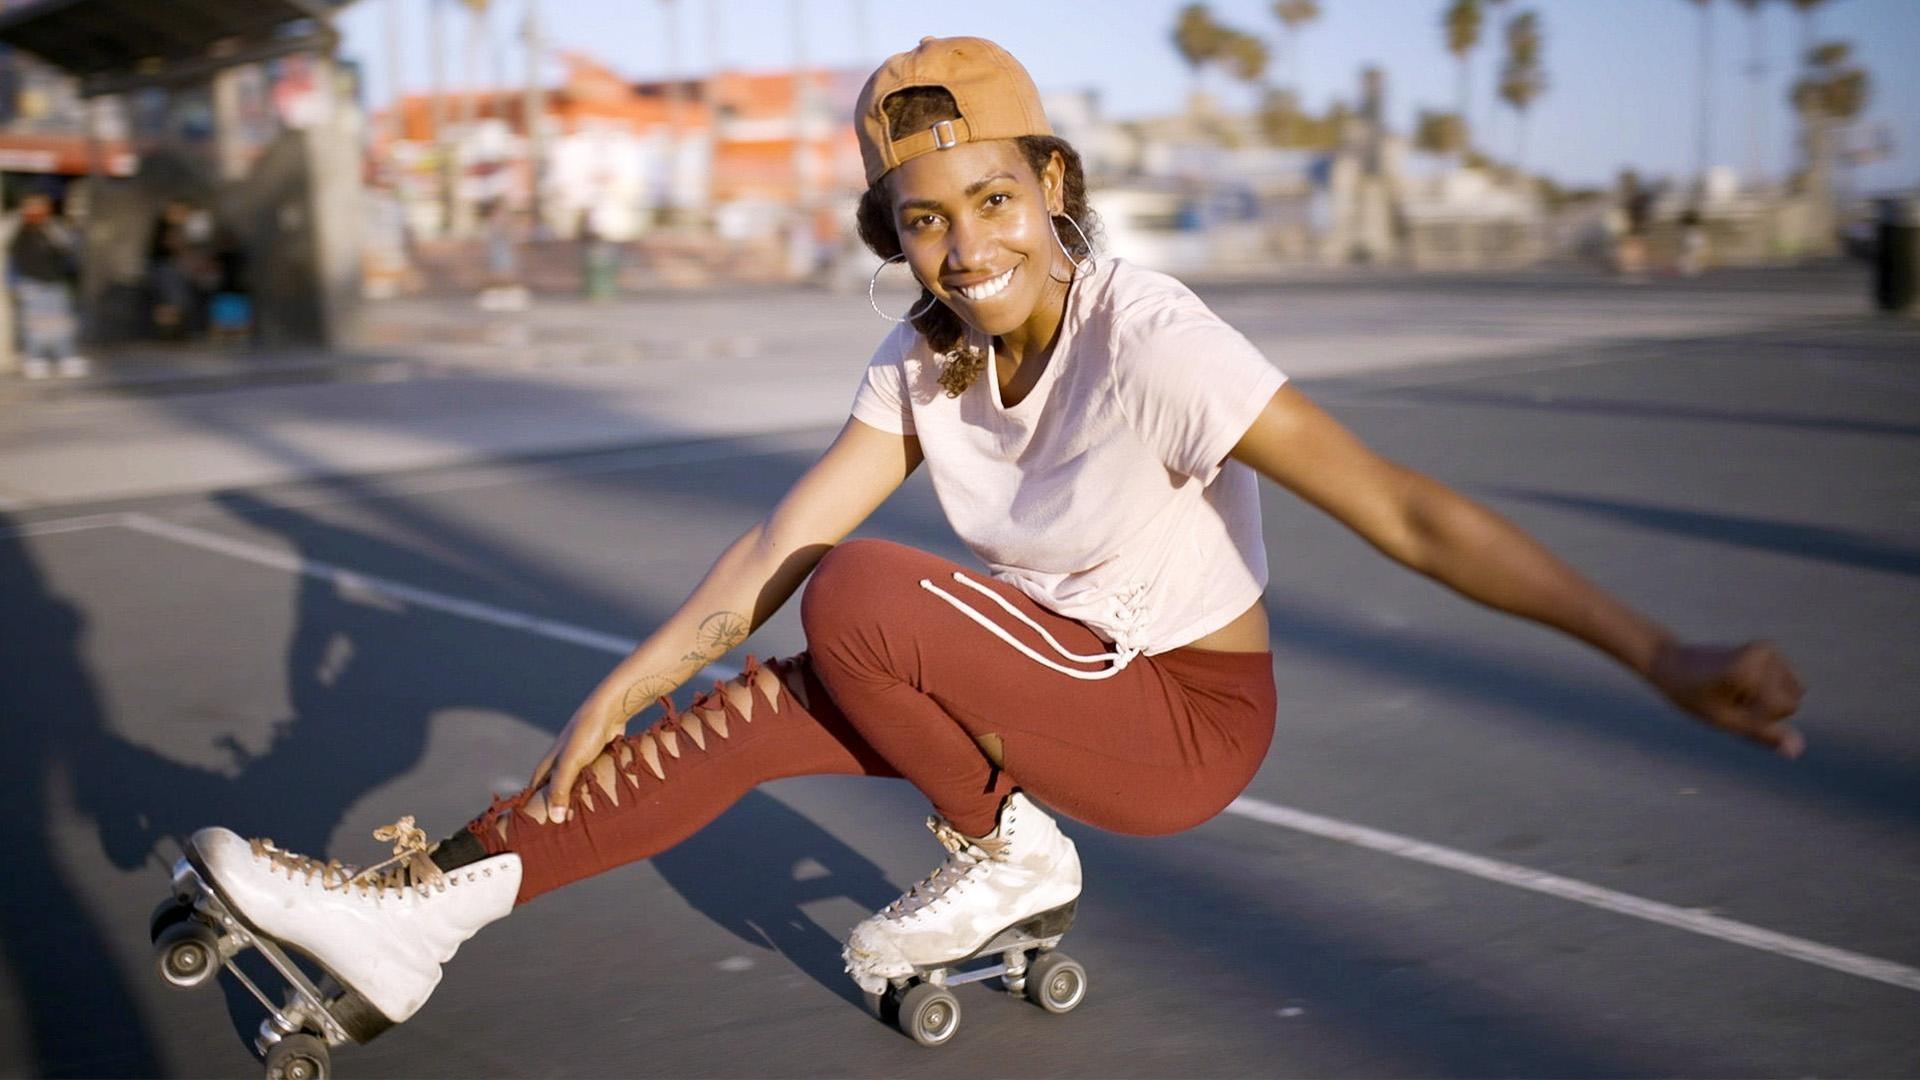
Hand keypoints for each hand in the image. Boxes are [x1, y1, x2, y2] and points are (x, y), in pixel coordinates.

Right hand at [528, 703, 622, 823]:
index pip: (534, 792)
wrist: (611, 710)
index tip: (532, 830)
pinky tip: (599, 806)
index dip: (532, 809)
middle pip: (554, 791)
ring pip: (573, 788)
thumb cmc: (586, 733)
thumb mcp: (570, 762)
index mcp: (547, 764)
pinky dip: (591, 793)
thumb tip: (555, 818)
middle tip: (558, 834)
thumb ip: (561, 789)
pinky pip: (590, 782)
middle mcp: (560, 764)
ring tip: (579, 825)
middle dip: (555, 809)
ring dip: (575, 802)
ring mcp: (578, 762)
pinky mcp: (595, 760)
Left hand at [1650, 640, 1805, 757]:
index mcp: (1749, 669)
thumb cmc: (1695, 696)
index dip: (1763, 716)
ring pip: (1796, 691)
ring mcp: (1769, 648)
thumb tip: (1797, 750)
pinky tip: (1741, 683)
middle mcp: (1764, 652)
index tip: (1731, 704)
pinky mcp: (1769, 648)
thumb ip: (1763, 734)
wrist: (1673, 663)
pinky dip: (1769, 688)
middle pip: (1793, 700)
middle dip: (1767, 707)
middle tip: (1731, 697)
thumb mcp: (1726, 720)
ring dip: (1768, 698)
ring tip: (1735, 690)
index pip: (1786, 708)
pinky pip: (1789, 682)